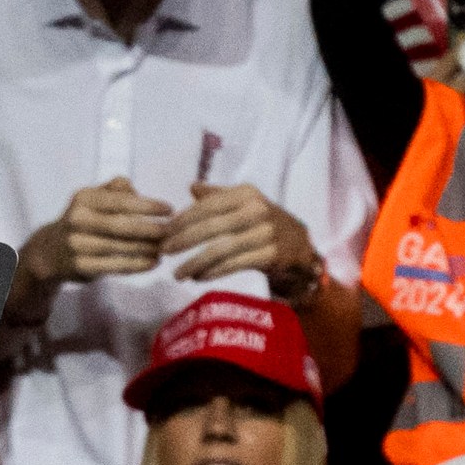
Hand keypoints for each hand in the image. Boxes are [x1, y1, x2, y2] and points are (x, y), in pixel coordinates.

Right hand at [19, 178, 169, 286]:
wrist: (50, 251)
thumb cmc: (83, 220)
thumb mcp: (93, 198)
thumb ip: (115, 189)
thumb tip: (135, 191)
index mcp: (84, 199)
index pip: (120, 201)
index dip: (147, 206)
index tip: (170, 210)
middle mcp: (78, 220)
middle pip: (122, 226)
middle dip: (151, 229)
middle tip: (172, 231)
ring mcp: (77, 244)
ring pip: (121, 248)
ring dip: (148, 249)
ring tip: (166, 247)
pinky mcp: (81, 266)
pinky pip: (116, 266)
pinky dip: (137, 265)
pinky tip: (154, 263)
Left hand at [162, 182, 318, 289]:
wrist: (300, 246)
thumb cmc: (264, 223)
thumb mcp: (245, 203)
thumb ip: (219, 196)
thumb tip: (192, 187)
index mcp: (246, 193)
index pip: (207, 205)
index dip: (183, 219)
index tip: (164, 232)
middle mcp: (257, 209)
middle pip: (211, 227)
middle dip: (183, 241)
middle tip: (164, 252)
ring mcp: (266, 233)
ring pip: (220, 249)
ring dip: (195, 262)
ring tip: (178, 273)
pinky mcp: (271, 255)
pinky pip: (234, 264)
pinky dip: (213, 272)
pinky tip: (198, 277)